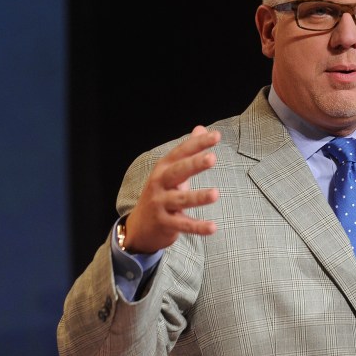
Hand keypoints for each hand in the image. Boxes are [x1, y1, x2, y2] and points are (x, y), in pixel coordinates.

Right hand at [123, 125, 221, 253]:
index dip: (198, 143)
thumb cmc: (161, 194)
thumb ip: (187, 152)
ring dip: (198, 197)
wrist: (139, 227)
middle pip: (178, 172)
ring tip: (215, 194)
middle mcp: (160, 184)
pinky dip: (198, 227)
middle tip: (212, 158)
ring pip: (181, 199)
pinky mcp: (164, 224)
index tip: (216, 136)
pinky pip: (183, 225)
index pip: (181, 152)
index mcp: (163, 168)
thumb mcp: (170, 171)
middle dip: (194, 164)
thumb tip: (201, 128)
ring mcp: (160, 204)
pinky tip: (213, 227)